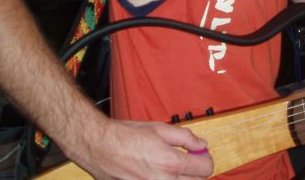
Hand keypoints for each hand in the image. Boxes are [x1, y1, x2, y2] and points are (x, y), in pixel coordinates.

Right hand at [63, 118, 213, 178]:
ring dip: (181, 178)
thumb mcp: (160, 129)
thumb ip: (185, 138)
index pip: (205, 169)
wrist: (99, 147)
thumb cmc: (125, 136)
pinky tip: (158, 173)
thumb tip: (201, 145)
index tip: (200, 154)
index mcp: (171, 163)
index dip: (205, 159)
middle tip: (188, 161)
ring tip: (171, 167)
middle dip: (196, 171)